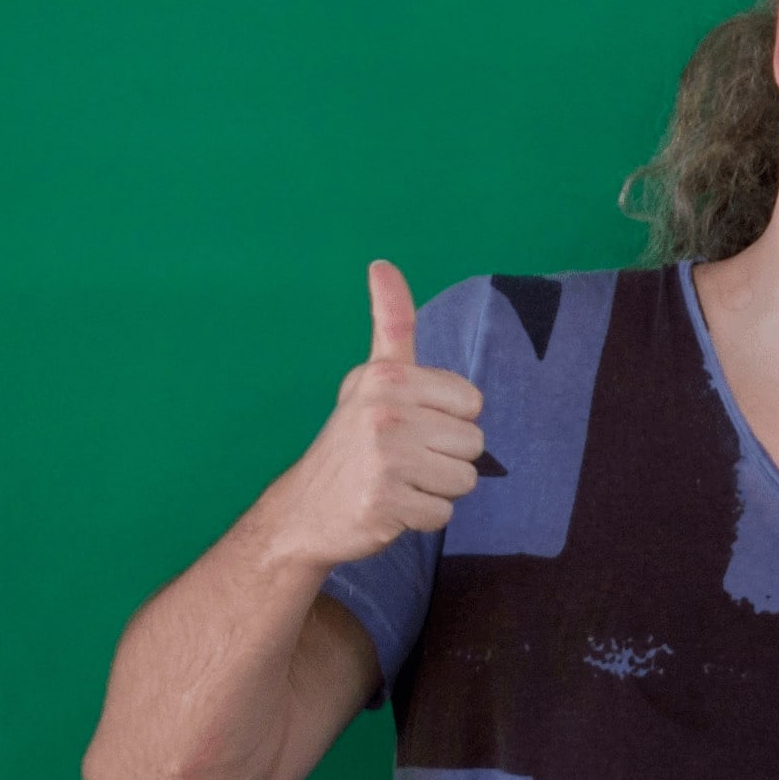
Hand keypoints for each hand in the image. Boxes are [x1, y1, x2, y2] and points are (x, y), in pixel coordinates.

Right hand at [273, 261, 485, 565]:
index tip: (410, 425)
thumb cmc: (351, 440)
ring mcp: (383, 457)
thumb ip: (391, 323)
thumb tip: (382, 263)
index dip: (449, 420)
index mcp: (387, 376)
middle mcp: (384, 411)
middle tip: (402, 459)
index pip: (472, 402)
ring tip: (398, 480)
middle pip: (474, 443)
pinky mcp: (385, 501)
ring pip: (464, 480)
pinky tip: (390, 505)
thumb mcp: (370, 376)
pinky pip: (442, 513)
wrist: (304, 509)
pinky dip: (421, 516)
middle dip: (445, 458)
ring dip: (436, 488)